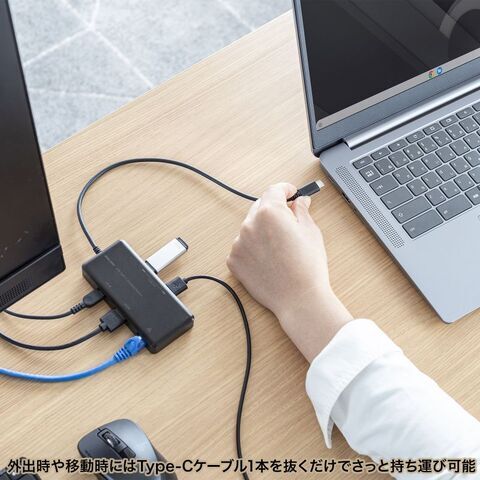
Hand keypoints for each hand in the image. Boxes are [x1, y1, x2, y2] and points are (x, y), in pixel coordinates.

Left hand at [227, 183, 352, 361]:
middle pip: (260, 207)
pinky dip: (253, 247)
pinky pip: (243, 246)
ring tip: (279, 247)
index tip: (291, 193)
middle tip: (288, 220)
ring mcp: (238, 243)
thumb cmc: (308, 267)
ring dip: (262, 229)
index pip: (274, 190)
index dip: (285, 189)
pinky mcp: (233, 261)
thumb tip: (300, 201)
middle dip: (274, 210)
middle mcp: (250, 224)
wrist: (298, 299)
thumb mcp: (311, 232)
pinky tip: (268, 259)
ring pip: (250, 227)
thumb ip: (301, 211)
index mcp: (270, 213)